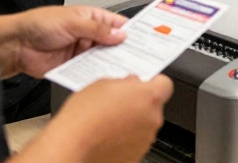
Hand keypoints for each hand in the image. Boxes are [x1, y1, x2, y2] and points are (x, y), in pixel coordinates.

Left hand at [0, 6, 126, 78]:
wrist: (17, 45)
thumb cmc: (39, 24)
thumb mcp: (72, 22)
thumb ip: (97, 29)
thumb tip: (120, 35)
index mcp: (91, 18)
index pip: (117, 24)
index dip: (131, 31)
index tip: (144, 40)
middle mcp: (89, 35)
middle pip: (113, 44)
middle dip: (123, 51)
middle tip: (138, 59)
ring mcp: (82, 52)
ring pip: (103, 59)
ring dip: (110, 64)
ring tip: (123, 70)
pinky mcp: (74, 67)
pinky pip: (89, 71)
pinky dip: (96, 74)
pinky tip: (104, 78)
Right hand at [35, 75, 172, 162]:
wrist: (72, 145)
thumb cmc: (84, 115)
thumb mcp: (102, 84)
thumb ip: (124, 82)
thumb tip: (130, 83)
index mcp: (149, 96)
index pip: (165, 84)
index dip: (152, 83)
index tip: (142, 85)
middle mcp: (153, 119)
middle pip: (154, 106)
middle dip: (140, 103)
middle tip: (119, 102)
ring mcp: (146, 139)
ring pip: (145, 124)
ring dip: (133, 121)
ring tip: (109, 121)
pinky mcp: (137, 155)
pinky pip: (136, 141)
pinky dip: (127, 138)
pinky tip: (109, 135)